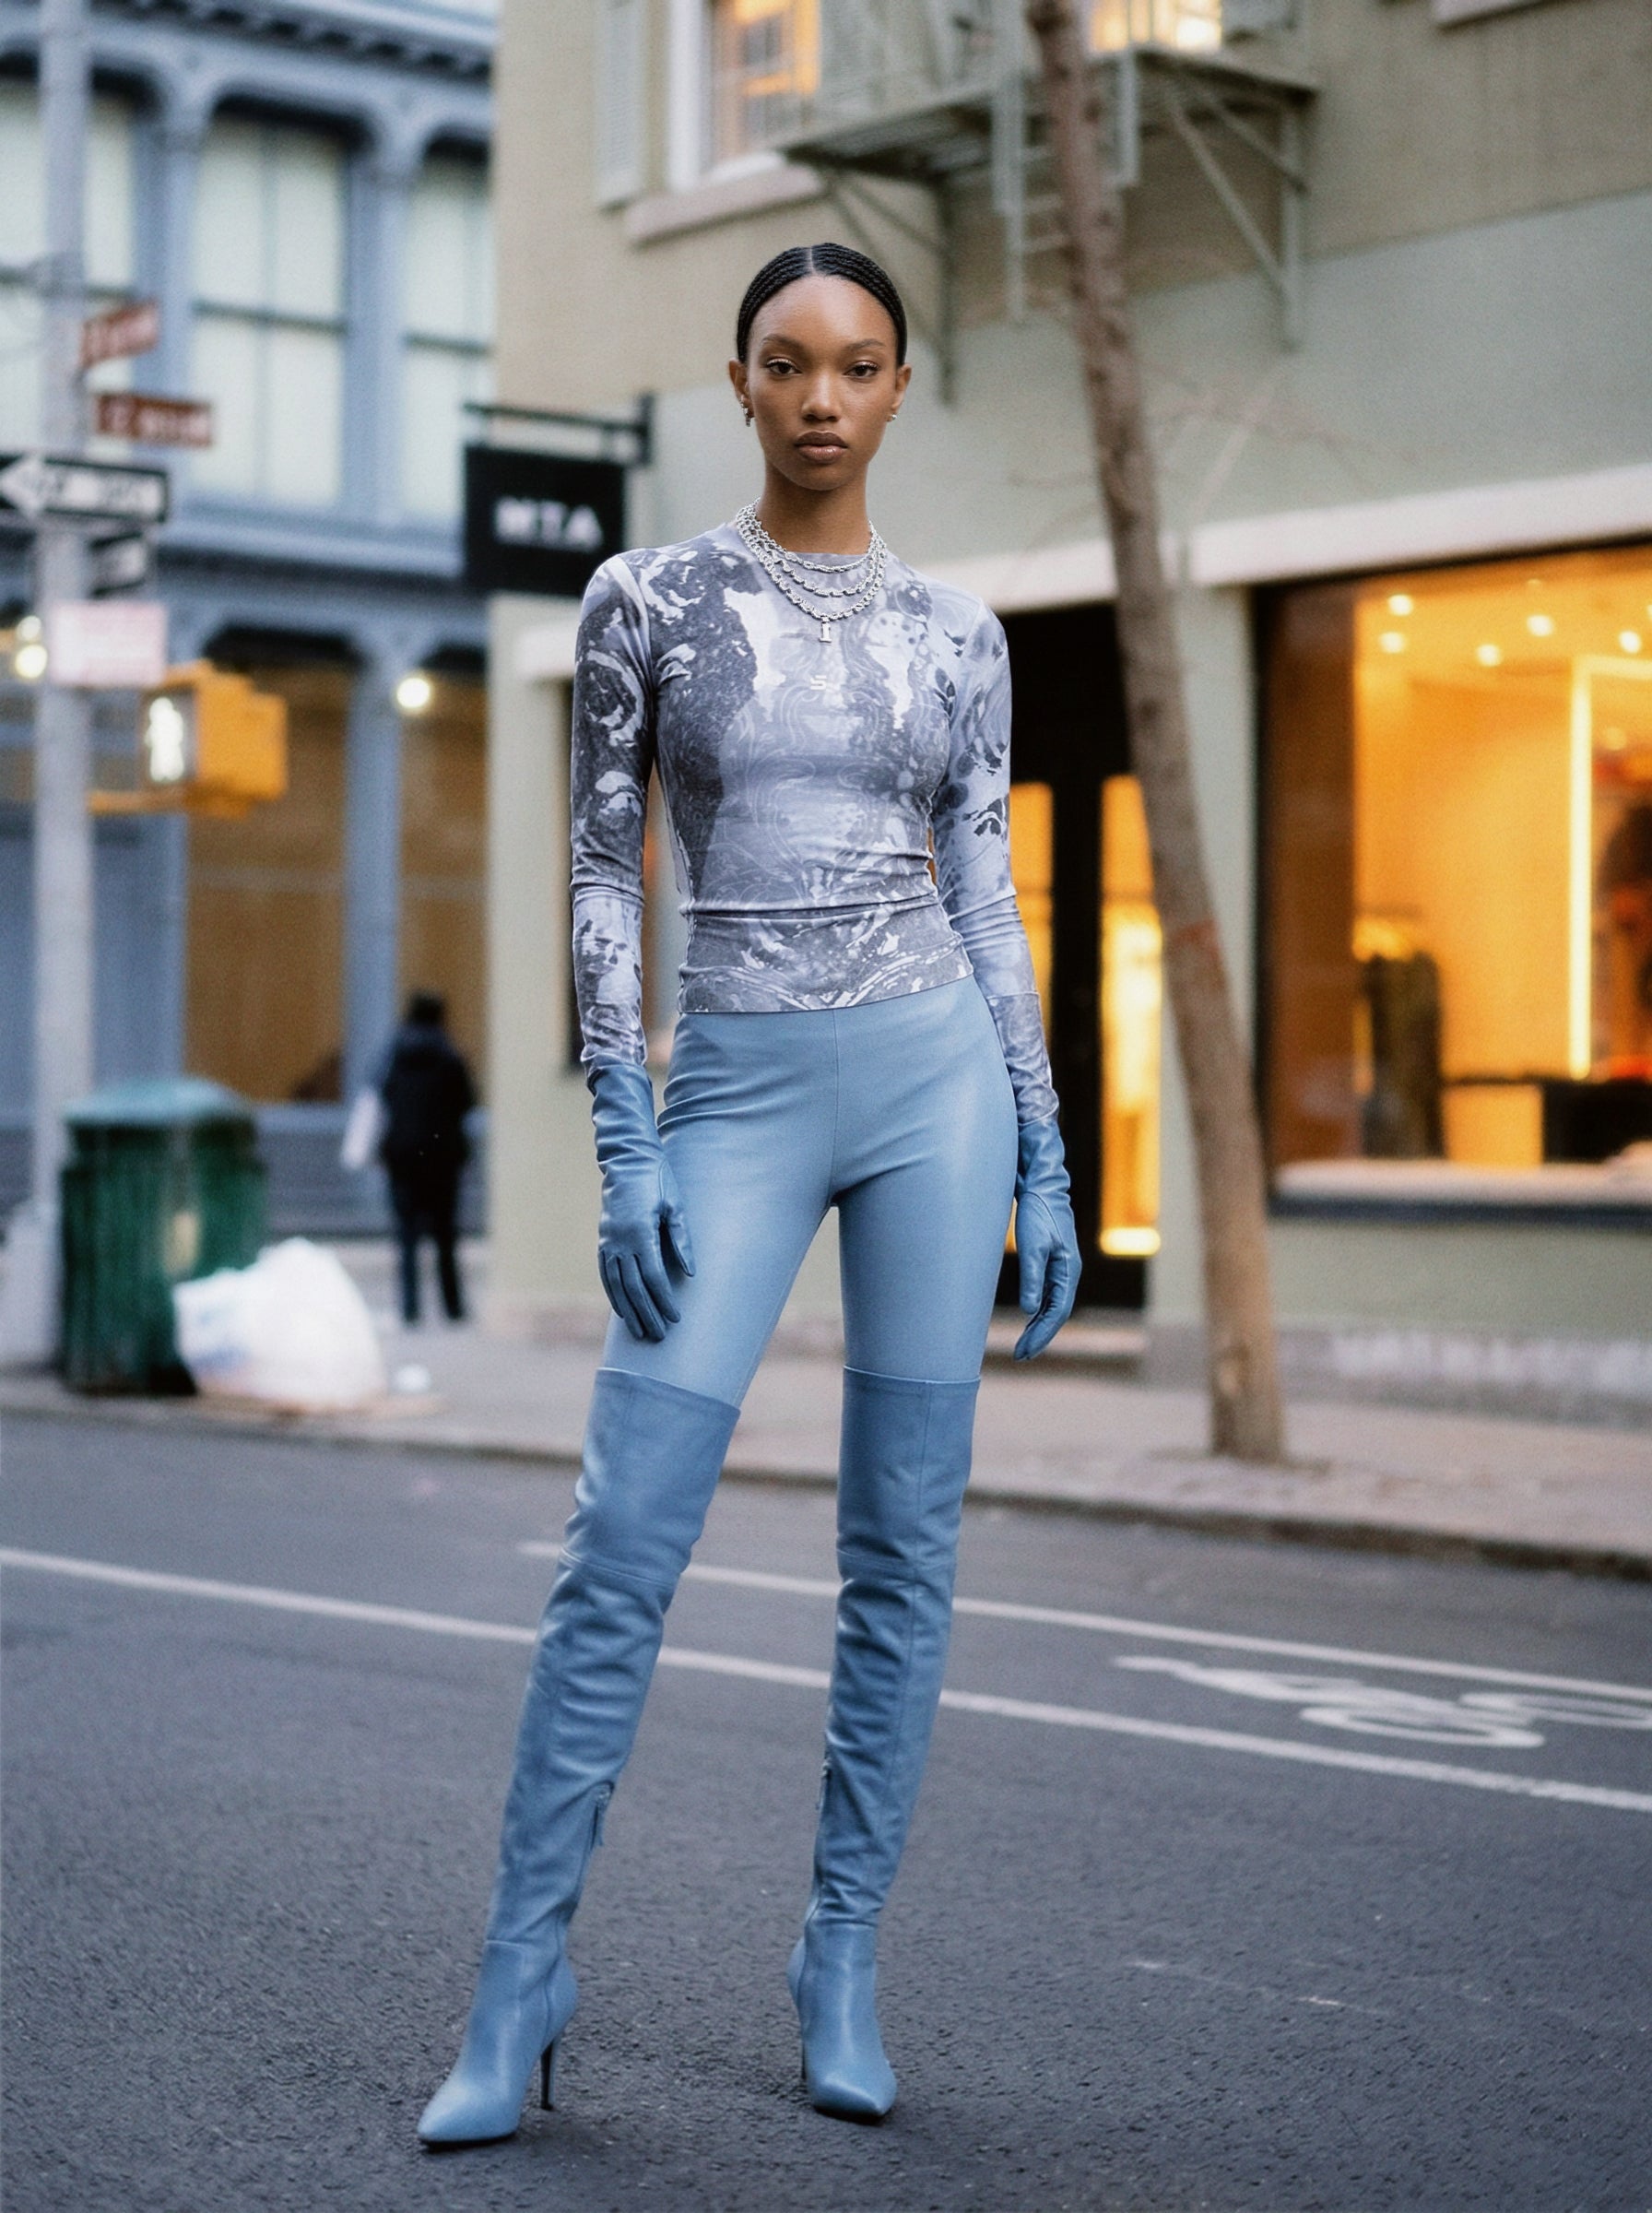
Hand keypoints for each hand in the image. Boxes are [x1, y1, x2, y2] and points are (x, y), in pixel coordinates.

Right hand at [587, 1063, 694, 1341]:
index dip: (664, 1300)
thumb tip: (689, 1273)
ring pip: (616, 1285)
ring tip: (640, 1332)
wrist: (626, 1162)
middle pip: (634, 1287)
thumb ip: (681, 1240)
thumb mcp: (675, 1206)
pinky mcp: (603, 1241)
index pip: (653, 1276)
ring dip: (629, 1311)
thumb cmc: (657, 1181)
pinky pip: (606, 1275)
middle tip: (660, 1336)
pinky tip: (621, 1312)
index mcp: (640, 1232)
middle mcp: (620, 1241)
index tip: (675, 1318)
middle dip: (647, 1314)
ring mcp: (608, 1242)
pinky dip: (613, 1295)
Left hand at [1012, 1117, 1079, 1359]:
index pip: (1058, 1313)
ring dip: (1039, 1327)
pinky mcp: (1052, 1263)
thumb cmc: (1038, 1213)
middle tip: (1020, 1357)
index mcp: (1069, 1271)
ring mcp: (1062, 1269)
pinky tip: (1027, 1319)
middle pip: (1057, 1314)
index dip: (1042, 1335)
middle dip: (1040, 1337)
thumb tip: (1030, 1311)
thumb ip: (1032, 1278)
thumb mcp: (1033, 1246)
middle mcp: (1069, 1273)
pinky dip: (1038, 1312)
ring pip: (1053, 1307)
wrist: (1042, 1186)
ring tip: (1022, 1347)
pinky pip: (1048, 1295)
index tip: (1024, 1351)